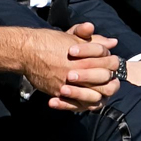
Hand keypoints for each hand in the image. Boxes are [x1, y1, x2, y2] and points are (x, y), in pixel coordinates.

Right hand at [0, 21, 119, 111]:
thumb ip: (95, 40)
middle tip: (108, 82)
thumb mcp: (74, 36)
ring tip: (97, 93)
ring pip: (93, 97)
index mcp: (87, 57)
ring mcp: (69, 84)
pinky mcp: (58, 92)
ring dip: (97, 96)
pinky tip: (83, 101)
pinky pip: (75, 104)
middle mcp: (80, 72)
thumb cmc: (51, 41)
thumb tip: (113, 43)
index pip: (110, 64)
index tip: (111, 68)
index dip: (113, 66)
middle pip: (105, 83)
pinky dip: (81, 104)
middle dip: (109, 83)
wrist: (27, 51)